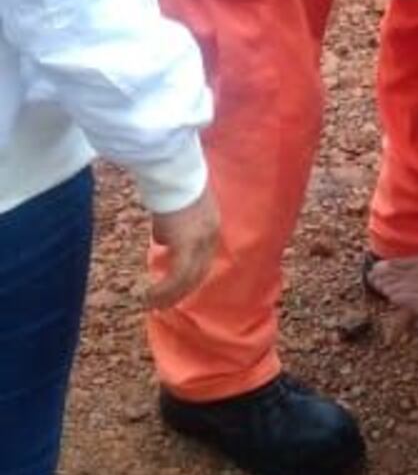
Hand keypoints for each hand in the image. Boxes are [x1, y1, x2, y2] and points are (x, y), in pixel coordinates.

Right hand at [147, 186, 219, 308]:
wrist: (171, 169)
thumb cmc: (169, 182)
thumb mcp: (176, 208)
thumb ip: (172, 226)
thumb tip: (162, 240)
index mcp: (211, 226)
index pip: (204, 259)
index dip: (190, 276)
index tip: (177, 287)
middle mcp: (210, 236)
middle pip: (198, 274)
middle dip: (181, 292)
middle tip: (164, 304)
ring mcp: (200, 241)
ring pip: (187, 280)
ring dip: (169, 295)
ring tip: (153, 304)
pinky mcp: (186, 245)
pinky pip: (176, 277)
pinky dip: (163, 290)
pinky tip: (150, 296)